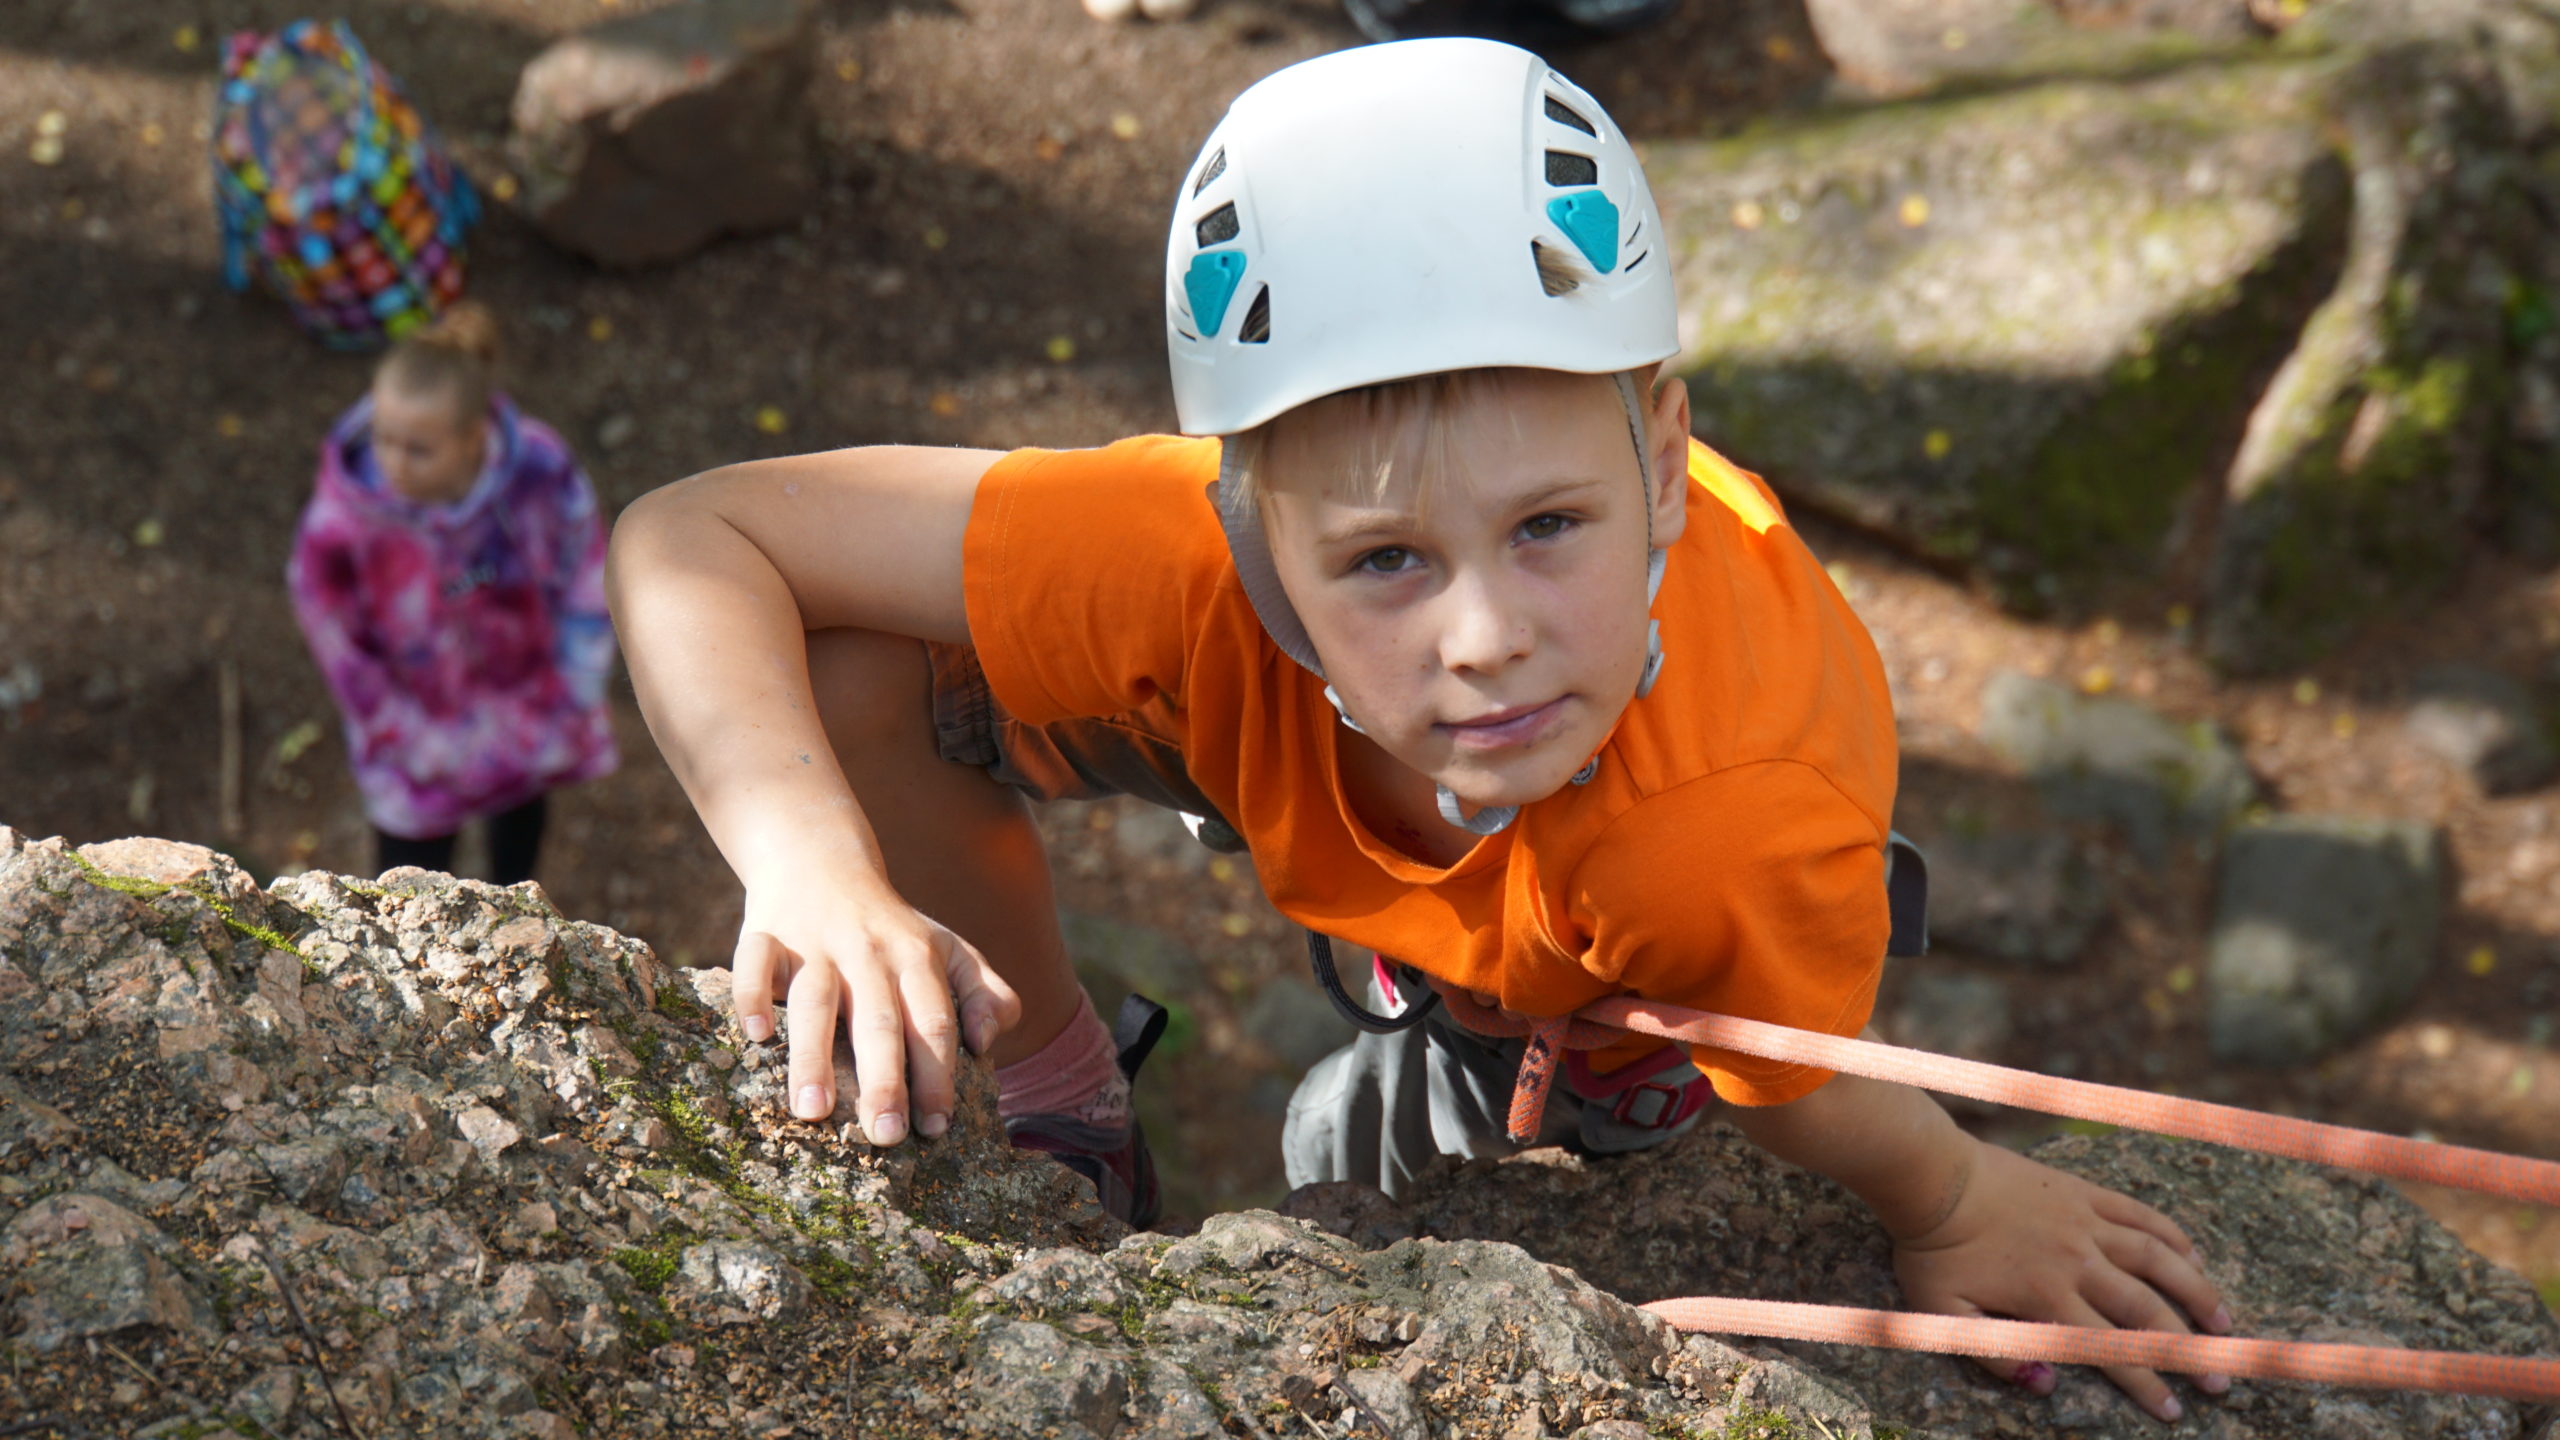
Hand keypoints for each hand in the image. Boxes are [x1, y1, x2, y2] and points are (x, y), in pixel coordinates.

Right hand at [728, 874, 1019, 1145]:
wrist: (820, 858)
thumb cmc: (893, 928)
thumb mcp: (951, 949)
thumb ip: (988, 992)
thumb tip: (987, 1043)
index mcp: (918, 957)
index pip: (934, 1022)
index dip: (938, 1074)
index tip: (937, 1127)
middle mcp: (869, 951)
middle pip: (879, 1020)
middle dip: (884, 1079)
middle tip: (885, 1136)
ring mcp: (814, 943)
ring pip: (815, 1001)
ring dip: (813, 1055)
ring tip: (812, 1111)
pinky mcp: (764, 933)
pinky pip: (754, 963)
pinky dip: (753, 995)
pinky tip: (758, 1034)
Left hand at [1892, 1140, 2234, 1423]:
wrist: (1932, 1175)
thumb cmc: (1933, 1248)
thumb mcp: (1945, 1312)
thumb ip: (1996, 1354)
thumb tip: (2048, 1383)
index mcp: (2048, 1296)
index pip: (2110, 1349)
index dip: (2147, 1384)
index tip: (2176, 1410)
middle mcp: (2078, 1261)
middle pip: (2147, 1311)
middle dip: (2187, 1350)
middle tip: (2218, 1379)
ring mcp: (2086, 1223)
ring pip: (2157, 1260)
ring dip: (2196, 1293)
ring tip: (2225, 1324)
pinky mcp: (2084, 1192)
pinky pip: (2140, 1214)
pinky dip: (2171, 1236)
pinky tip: (2193, 1256)